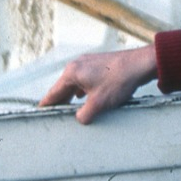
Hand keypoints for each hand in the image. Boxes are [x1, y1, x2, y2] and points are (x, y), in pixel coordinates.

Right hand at [39, 45, 157, 123]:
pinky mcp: (100, 64)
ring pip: (75, 83)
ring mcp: (89, 62)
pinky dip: (83, 90)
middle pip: (63, 87)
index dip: (47, 104)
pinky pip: (85, 79)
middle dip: (60, 101)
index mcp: (72, 72)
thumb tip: (79, 118)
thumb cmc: (119, 80)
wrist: (141, 64)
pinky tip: (86, 97)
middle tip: (54, 114)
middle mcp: (78, 65)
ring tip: (70, 108)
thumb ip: (84, 115)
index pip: (54, 92)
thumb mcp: (98, 104)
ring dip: (73, 96)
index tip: (39, 112)